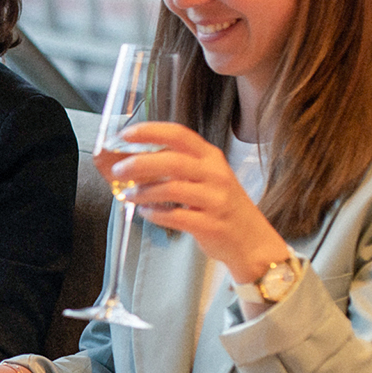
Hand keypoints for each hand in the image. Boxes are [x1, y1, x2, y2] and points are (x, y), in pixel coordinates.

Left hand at [112, 121, 291, 287]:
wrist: (252, 240)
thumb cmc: (220, 205)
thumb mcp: (206, 177)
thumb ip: (176, 166)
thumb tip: (132, 161)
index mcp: (211, 157)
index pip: (178, 135)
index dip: (150, 132)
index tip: (125, 134)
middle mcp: (215, 174)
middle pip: (172, 161)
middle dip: (139, 164)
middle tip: (118, 170)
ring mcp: (215, 199)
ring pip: (172, 189)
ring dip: (143, 192)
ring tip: (129, 195)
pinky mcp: (211, 224)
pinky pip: (176, 216)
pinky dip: (155, 214)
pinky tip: (146, 212)